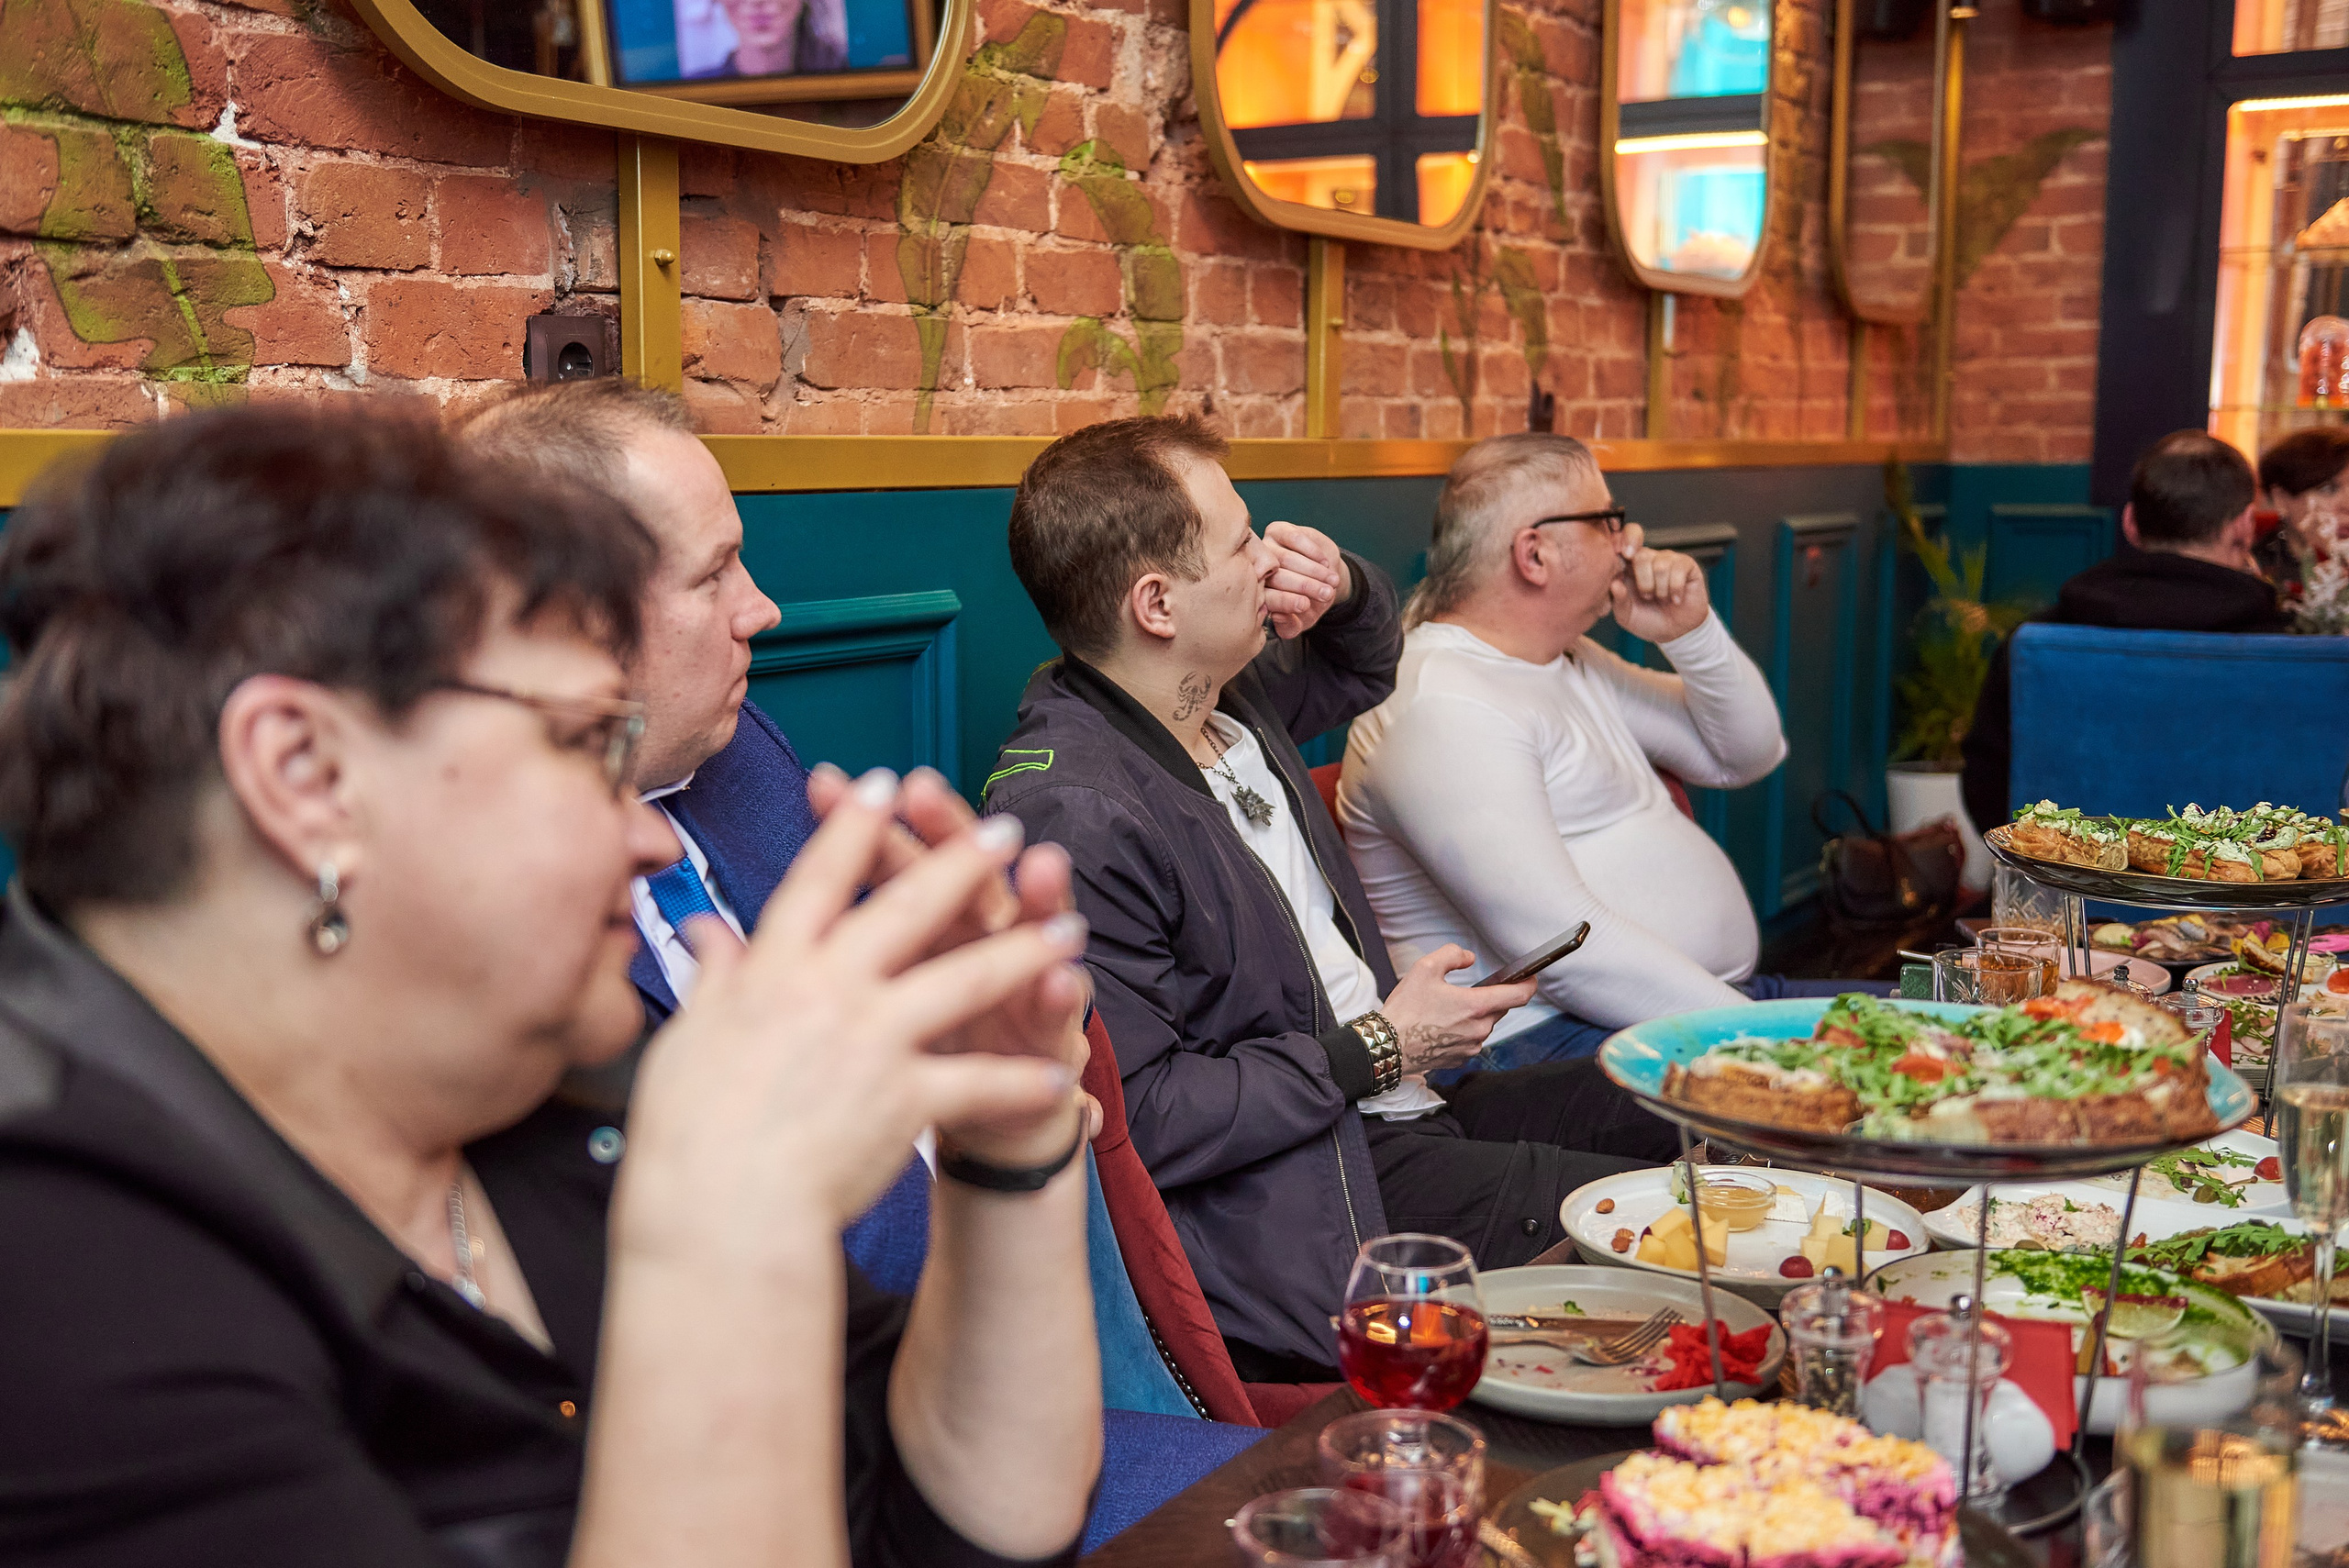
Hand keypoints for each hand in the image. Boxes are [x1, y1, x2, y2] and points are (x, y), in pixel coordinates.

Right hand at [616, 771, 1086, 1263]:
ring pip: (964, 979)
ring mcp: (872, 1041)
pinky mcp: (906, 1098)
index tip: (883, 783)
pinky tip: (1063, 1078)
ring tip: (1070, 930)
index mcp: (771, 971)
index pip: (818, 880)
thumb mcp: (687, 1041)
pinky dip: (1024, 1084)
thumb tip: (708, 932)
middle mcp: (827, 992)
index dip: (854, 828)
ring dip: (1024, 951)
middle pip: (905, 909)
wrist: (717, 1216)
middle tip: (1005, 828)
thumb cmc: (686, 1137)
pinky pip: (980, 1083)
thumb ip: (712, 978)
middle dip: (961, 862)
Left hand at [808, 762, 1091, 1166]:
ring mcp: (1013, 981)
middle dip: (944, 834)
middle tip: (928, 791)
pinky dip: (1060, 995)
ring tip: (1037, 863)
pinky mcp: (1045, 1034)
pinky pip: (1054, 1013)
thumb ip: (785, 971)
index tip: (826, 784)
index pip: (882, 867)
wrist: (981, 1135)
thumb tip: (708, 934)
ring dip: (1034, 896)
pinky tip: (1061, 974)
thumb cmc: (907, 1066)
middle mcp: (969, 939)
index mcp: (912, 934)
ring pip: (1023, 929)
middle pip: (953, 878)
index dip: (855, 828)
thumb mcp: (847, 1016)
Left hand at [1262, 521, 1350, 639]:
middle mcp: (1257, 569)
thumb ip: (1290, 626)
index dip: (1287, 602)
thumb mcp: (1303, 619)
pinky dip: (1313, 552)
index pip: (1268, 598)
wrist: (1325, 575)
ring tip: (1331, 581)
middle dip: (1305, 586)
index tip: (1306, 606)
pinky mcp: (1278, 531)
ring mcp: (1265, 548)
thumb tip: (1277, 617)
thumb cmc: (1311, 600)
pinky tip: (1326, 563)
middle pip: (1278, 577)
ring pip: (1286, 558)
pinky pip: (1294, 539)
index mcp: (1257, 594)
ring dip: (1313, 570)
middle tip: (1326, 594)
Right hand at [1379, 945, 1534, 1073]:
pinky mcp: (1461, 1059)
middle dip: (1491, 997)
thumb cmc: (1405, 1010)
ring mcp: (1471, 1047)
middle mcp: (1479, 1029)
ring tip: (1447, 1010)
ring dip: (1474, 1015)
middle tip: (1468, 990)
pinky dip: (1463, 1031)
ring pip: (1484, 1025)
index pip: (1518, 995)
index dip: (1528, 984)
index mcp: (1476, 1006)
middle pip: (1499, 1009)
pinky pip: (1471, 1040)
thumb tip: (1469, 958)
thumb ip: (1452, 955)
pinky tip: (1441, 1027)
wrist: (1387, 1047)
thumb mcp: (1424, 968)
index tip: (1531, 977)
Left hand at [1607, 539, 1708, 644]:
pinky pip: (1679, 569)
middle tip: (1647, 597)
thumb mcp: (1626, 615)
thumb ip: (1618, 600)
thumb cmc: (1648, 619)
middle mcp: (1649, 558)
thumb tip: (1614, 584)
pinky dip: (1675, 589)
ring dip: (1660, 589)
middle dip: (1644, 582)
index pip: (1624, 540)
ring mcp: (1668, 560)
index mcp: (1629, 566)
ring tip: (1663, 599)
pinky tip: (1676, 599)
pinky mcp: (1687, 565)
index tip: (1626, 556)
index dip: (1625, 542)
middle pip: (1641, 555)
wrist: (1675, 631)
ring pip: (1660, 565)